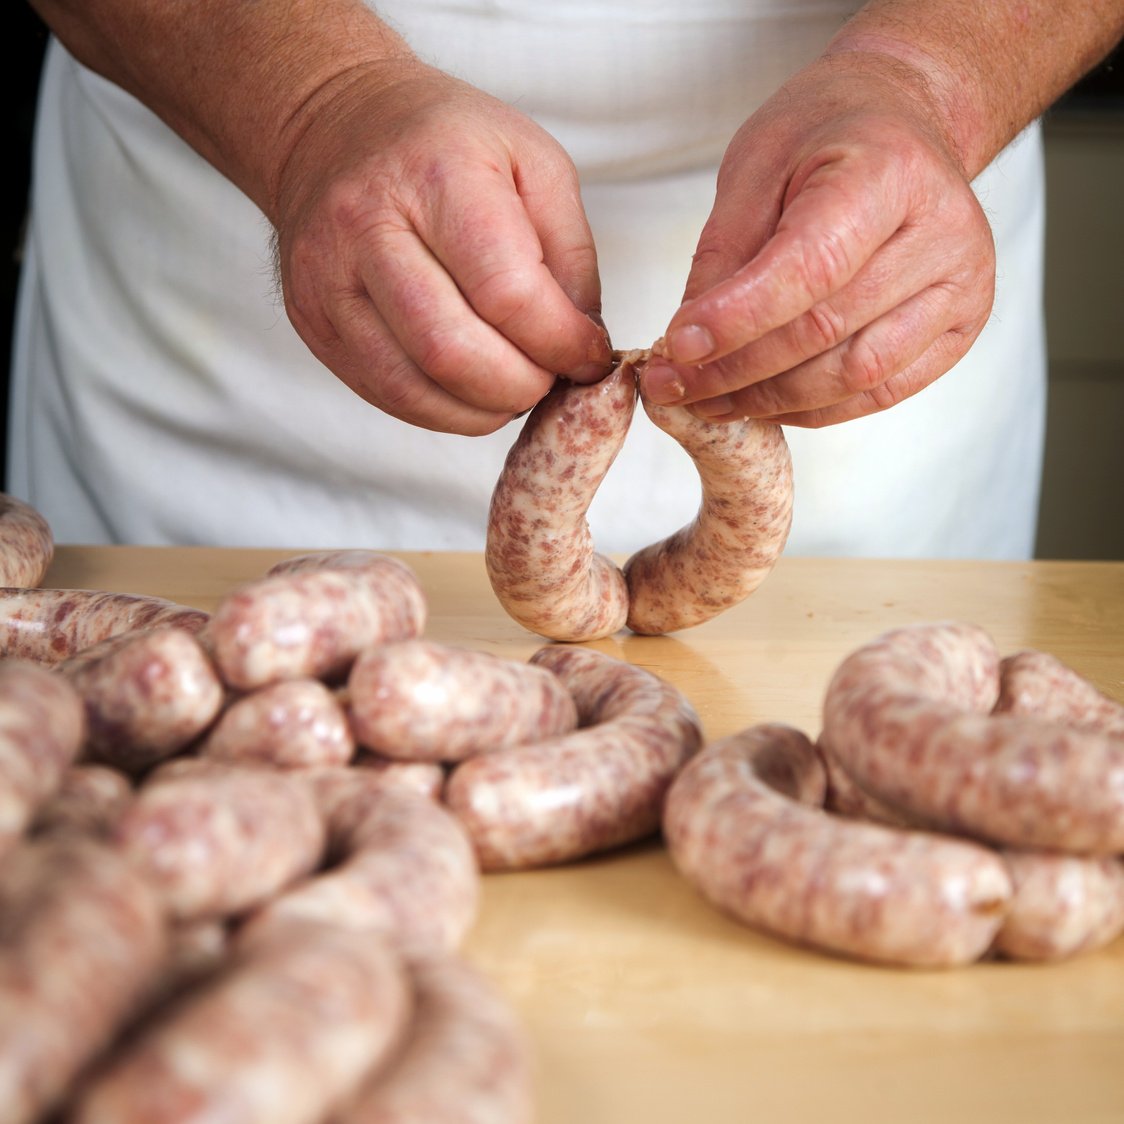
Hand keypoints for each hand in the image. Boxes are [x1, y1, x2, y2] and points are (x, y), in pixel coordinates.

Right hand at [274, 61, 611, 435]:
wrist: (331, 127)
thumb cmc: (444, 144)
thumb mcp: (533, 163)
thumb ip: (570, 256)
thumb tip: (582, 347)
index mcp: (436, 174)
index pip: (507, 293)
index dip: (560, 343)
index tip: (587, 356)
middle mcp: (366, 226)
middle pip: (452, 352)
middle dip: (520, 387)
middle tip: (549, 378)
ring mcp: (327, 281)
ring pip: (414, 387)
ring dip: (482, 409)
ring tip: (513, 386)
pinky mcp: (312, 323)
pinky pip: (387, 395)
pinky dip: (444, 411)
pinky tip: (471, 388)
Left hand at [639, 52, 995, 426]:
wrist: (902, 125)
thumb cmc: (824, 139)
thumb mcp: (756, 167)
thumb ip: (724, 255)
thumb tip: (687, 347)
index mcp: (890, 171)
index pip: (810, 268)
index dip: (736, 319)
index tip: (674, 348)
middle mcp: (943, 232)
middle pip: (826, 330)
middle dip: (736, 370)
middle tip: (672, 387)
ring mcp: (962, 285)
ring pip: (854, 375)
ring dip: (769, 400)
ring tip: (708, 400)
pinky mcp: (961, 329)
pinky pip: (879, 392)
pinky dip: (811, 409)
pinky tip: (761, 401)